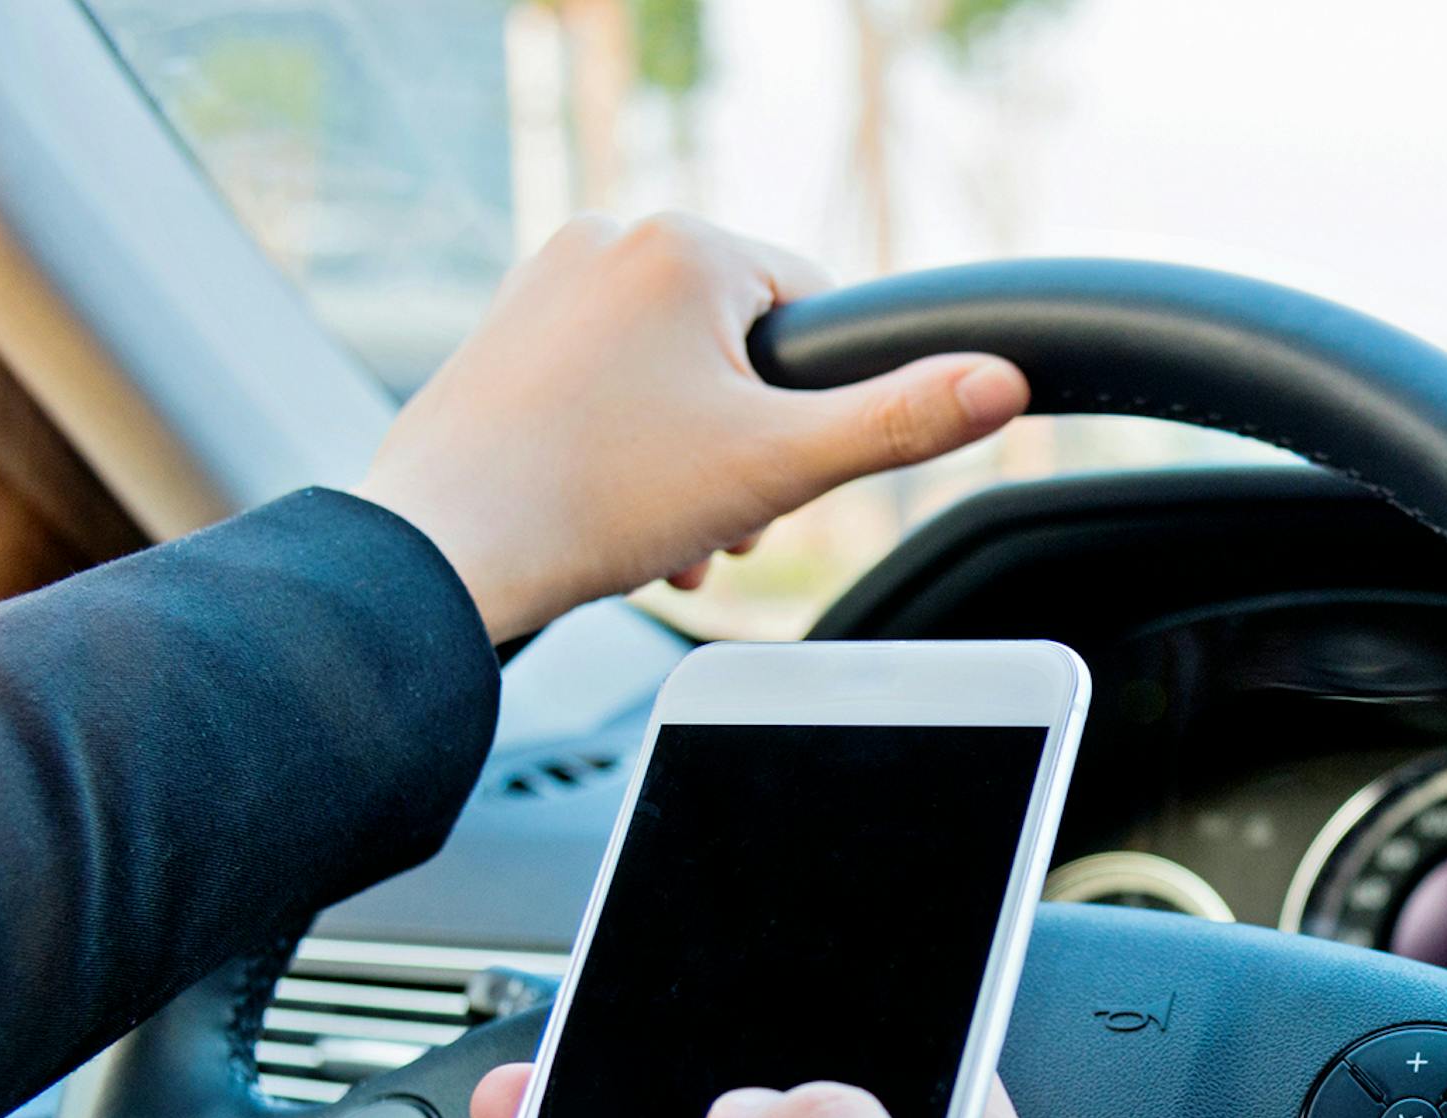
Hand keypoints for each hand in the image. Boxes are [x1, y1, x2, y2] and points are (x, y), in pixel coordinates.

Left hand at [353, 214, 1029, 643]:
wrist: (445, 549)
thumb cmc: (597, 499)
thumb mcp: (778, 467)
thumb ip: (896, 422)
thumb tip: (1001, 383)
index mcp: (685, 245)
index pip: (813, 310)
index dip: (812, 407)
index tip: (776, 470)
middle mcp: (609, 240)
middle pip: (738, 349)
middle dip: (744, 445)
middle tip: (716, 518)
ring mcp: (545, 283)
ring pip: (671, 374)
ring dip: (690, 461)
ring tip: (661, 530)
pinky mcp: (504, 334)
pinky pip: (605, 382)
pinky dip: (624, 448)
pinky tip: (608, 512)